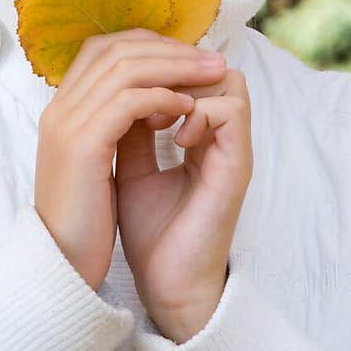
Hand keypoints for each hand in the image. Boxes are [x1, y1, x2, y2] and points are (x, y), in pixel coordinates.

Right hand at [34, 29, 223, 291]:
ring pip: (125, 68)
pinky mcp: (83, 145)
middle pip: (116, 49)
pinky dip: (163, 97)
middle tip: (212, 59)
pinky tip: (188, 107)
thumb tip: (155, 98)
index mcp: (61, 110)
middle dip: (170, 49)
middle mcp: (59, 108)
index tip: (189, 57)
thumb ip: (118, 127)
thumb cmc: (85, 221)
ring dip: (175, 67)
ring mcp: (66, 124)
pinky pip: (129, 102)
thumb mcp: (100, 163)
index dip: (149, 45)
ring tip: (212, 75)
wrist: (61, 264)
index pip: (102, 48)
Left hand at [114, 46, 252, 342]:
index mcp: (197, 136)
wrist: (164, 283)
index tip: (126, 90)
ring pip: (228, 79)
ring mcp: (232, 149)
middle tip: (141, 91)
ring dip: (186, 89)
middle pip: (212, 66)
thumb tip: (114, 88)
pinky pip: (231, 109)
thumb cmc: (151, 234)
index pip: (191, 74)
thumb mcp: (130, 169)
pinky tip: (172, 137)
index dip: (160, 68)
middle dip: (172, 70)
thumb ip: (130, 128)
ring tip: (155, 117)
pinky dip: (199, 113)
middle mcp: (219, 137)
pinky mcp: (237, 165)